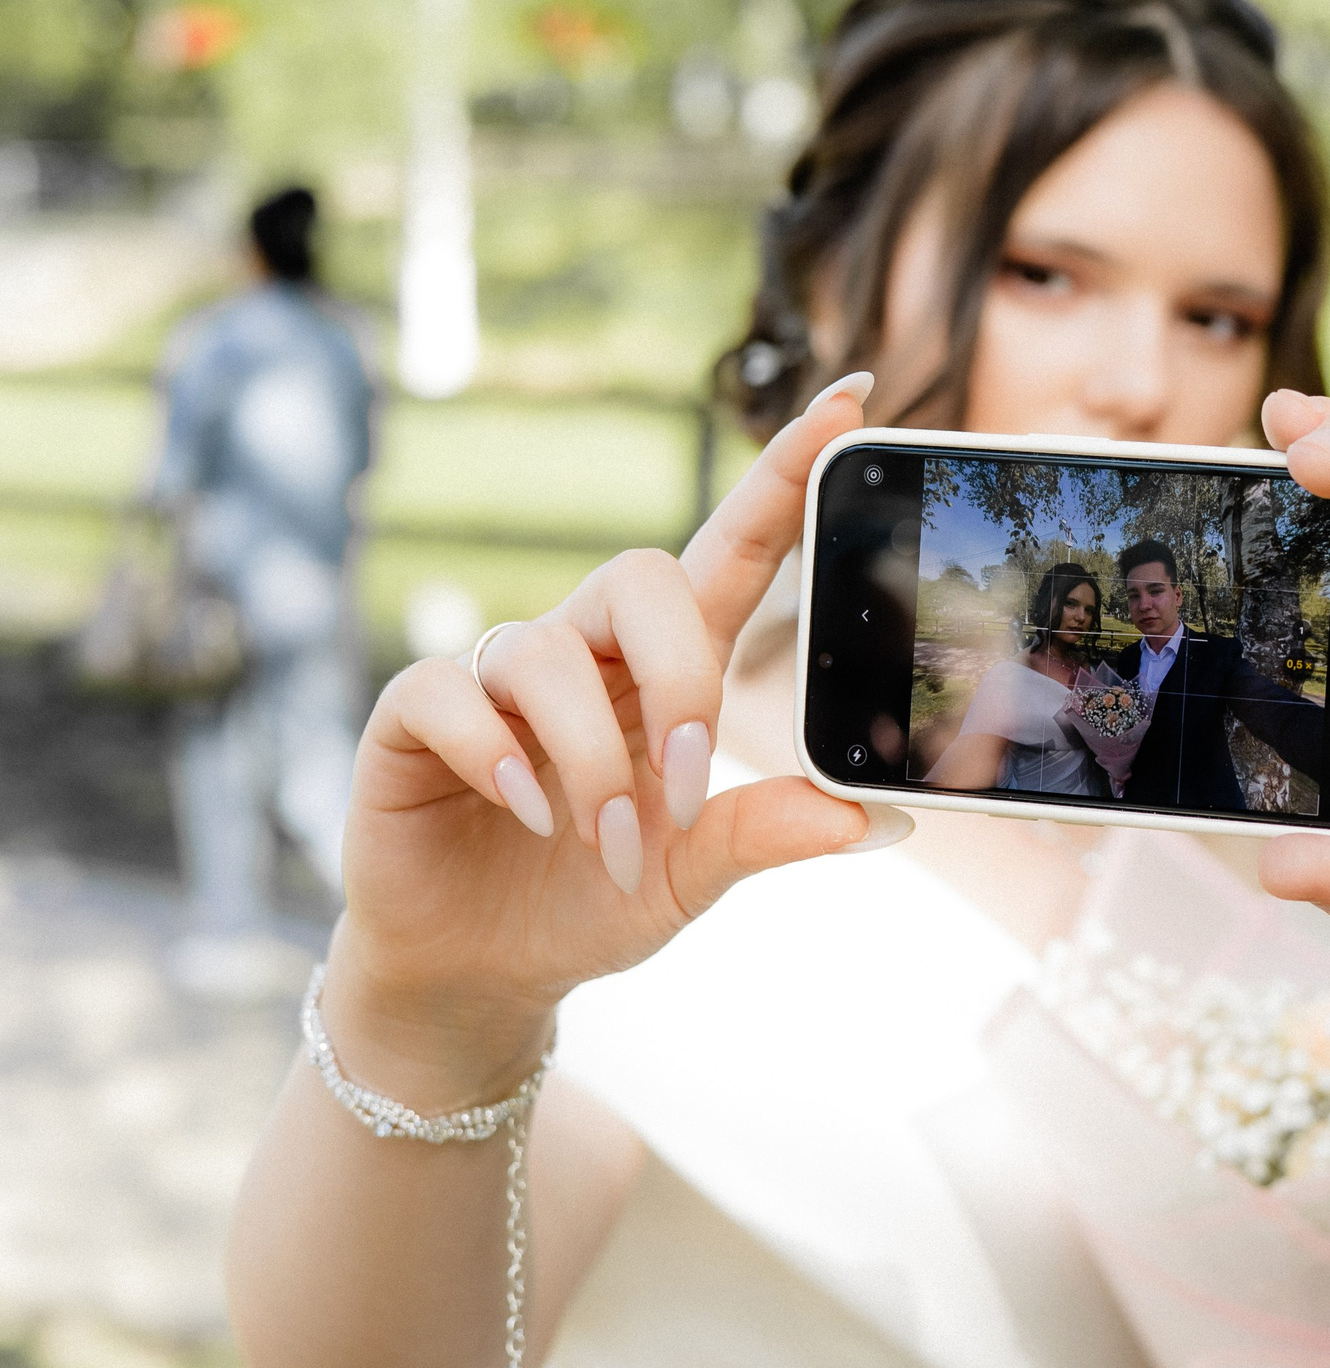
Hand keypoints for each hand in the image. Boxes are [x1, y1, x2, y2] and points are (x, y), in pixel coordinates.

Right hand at [330, 373, 898, 1100]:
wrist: (482, 969)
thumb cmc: (593, 898)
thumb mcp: (693, 874)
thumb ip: (770, 834)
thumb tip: (878, 816)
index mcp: (666, 668)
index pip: (734, 549)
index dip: (784, 473)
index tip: (852, 397)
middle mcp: (586, 650)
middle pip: (639, 577)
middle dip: (677, 674)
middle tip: (687, 782)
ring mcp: (497, 677)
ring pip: (547, 654)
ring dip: (589, 760)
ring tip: (605, 845)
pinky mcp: (413, 715)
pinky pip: (451, 693)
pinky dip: (497, 755)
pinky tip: (523, 812)